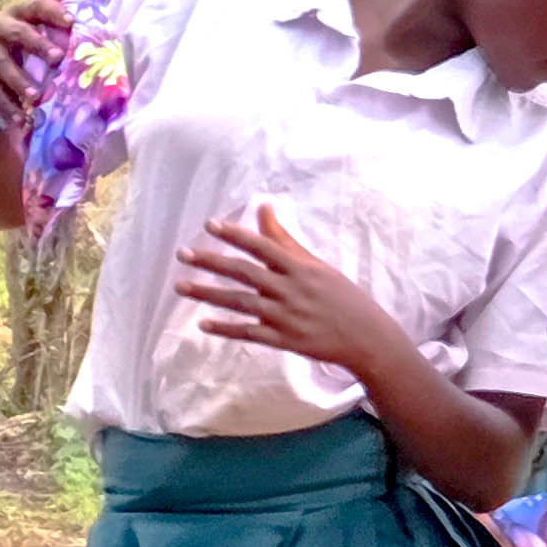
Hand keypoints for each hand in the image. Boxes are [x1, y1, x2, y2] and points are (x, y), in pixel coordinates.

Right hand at [0, 0, 71, 128]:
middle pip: (16, 33)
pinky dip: (7, 105)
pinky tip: (21, 118)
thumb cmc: (31, 47)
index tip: (72, 22)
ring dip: (19, 80)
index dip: (53, 12)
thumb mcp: (43, 34)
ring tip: (36, 96)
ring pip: (1, 63)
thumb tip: (101, 45)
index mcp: (19, 11)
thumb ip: (63, 34)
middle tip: (58, 59)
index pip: (36, 6)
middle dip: (37, 45)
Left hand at [175, 206, 395, 378]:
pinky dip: (226, 329)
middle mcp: (290, 290)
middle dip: (211, 262)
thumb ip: (284, 239)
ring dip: (208, 294)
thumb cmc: (339, 295)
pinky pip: (249, 333)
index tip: (209, 226)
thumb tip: (264, 206)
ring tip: (180, 286)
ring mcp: (286, 316)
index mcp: (300, 268)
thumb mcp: (315, 265)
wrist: (366, 336)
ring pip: (240, 303)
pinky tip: (203, 324)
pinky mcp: (283, 340)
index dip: (236, 236)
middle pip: (245, 273)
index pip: (263, 247)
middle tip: (182, 253)